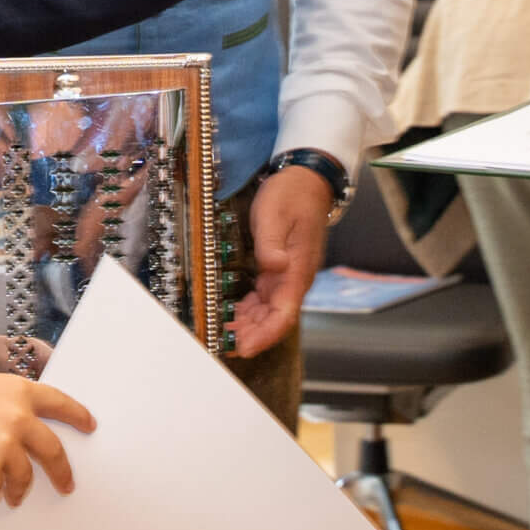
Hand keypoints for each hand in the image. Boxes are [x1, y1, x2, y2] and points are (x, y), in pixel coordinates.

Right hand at [0, 363, 91, 506]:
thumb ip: (3, 402)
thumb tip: (17, 422)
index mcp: (16, 391)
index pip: (59, 402)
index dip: (77, 415)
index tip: (90, 425)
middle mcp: (18, 416)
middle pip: (53, 449)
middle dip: (62, 471)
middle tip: (67, 484)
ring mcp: (6, 444)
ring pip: (24, 476)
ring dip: (19, 489)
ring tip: (12, 495)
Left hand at [233, 163, 335, 357]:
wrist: (307, 181)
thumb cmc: (292, 196)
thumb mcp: (276, 214)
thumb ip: (271, 242)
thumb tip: (272, 266)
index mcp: (297, 271)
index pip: (284, 314)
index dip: (265, 335)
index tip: (245, 348)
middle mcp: (294, 279)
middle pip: (275, 319)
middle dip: (252, 336)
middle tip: (223, 345)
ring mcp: (286, 276)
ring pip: (268, 312)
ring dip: (248, 326)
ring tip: (223, 335)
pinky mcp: (278, 271)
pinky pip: (263, 299)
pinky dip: (248, 311)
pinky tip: (231, 316)